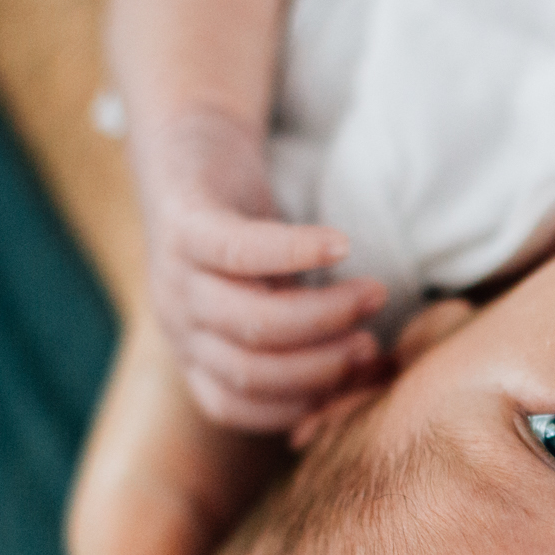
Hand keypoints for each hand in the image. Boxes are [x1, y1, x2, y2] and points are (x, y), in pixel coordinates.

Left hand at [132, 105, 386, 430]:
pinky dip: (298, 252)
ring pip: (252, 321)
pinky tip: (342, 245)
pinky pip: (243, 250)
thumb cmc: (248, 238)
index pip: (237, 407)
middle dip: (321, 366)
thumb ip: (311, 339)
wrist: (191, 148)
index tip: (360, 378)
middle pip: (249, 372)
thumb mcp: (276, 297)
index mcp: (195, 354)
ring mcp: (176, 276)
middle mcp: (178, 324)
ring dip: (324, 315)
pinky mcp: (185, 222)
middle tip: (372, 343)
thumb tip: (378, 375)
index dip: (303, 403)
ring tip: (373, 294)